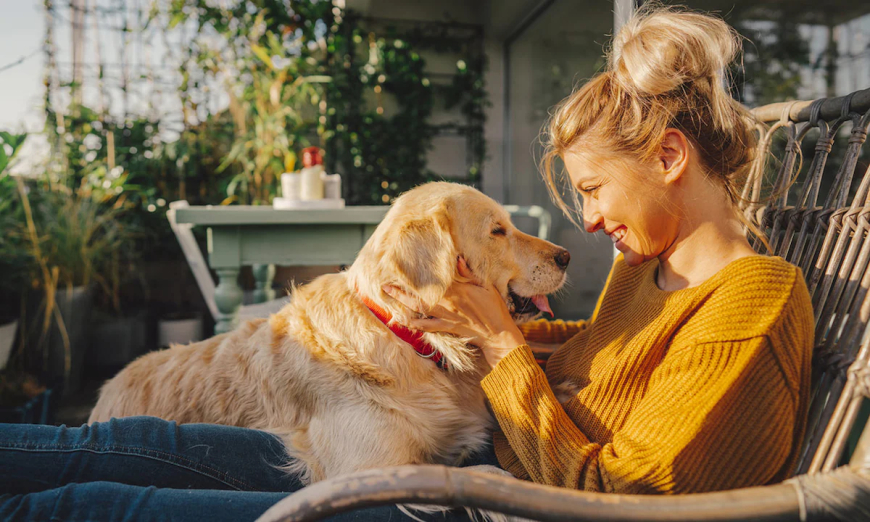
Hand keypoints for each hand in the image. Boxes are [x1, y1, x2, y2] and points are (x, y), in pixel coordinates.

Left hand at [383, 257, 525, 367]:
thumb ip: (470, 273)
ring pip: (419, 310)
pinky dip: (415, 324)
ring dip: (403, 304)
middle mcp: (447, 303)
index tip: (405, 268)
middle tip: (385, 285)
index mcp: (457, 291)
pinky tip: (405, 321)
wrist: (498, 333)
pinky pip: (427, 327)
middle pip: (419, 296)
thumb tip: (457, 259)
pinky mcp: (446, 327)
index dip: (418, 276)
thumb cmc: (494, 308)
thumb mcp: (486, 286)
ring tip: (389, 298)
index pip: (433, 281)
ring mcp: (445, 317)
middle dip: (401, 291)